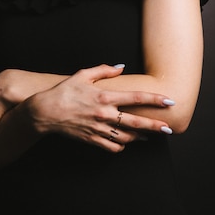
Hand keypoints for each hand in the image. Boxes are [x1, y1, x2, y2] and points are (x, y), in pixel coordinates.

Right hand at [26, 64, 175, 152]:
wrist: (44, 113)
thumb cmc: (64, 91)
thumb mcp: (82, 74)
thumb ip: (103, 70)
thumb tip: (121, 67)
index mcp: (104, 96)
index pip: (135, 98)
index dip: (154, 100)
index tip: (169, 102)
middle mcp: (104, 114)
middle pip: (135, 123)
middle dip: (154, 126)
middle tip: (169, 129)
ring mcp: (98, 129)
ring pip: (126, 137)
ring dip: (140, 137)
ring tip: (149, 136)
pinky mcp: (92, 140)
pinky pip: (112, 147)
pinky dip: (121, 145)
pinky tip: (126, 141)